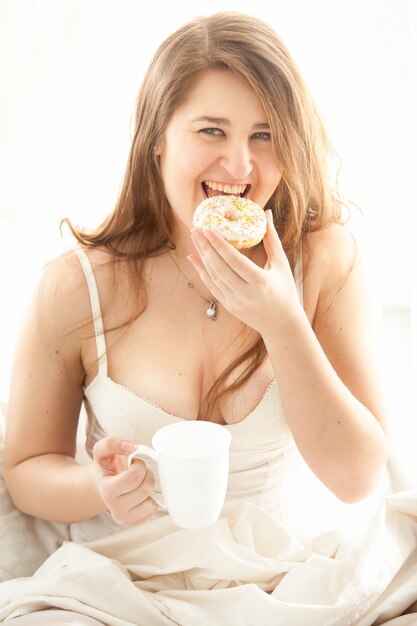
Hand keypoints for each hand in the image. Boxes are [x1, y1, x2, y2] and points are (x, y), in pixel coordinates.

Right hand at [92, 437, 157, 525]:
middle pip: (144, 489)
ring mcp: (125, 518)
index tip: (135, 461)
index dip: (139, 465)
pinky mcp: (135, 522)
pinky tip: (140, 492)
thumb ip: (112, 443)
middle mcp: (115, 508)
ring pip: (151, 502)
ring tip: (139, 481)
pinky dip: (151, 498)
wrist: (101, 485)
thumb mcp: (102, 451)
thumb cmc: (105, 468)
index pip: (133, 478)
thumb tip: (131, 446)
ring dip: (149, 486)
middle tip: (139, 470)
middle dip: (147, 473)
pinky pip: (153, 510)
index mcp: (107, 490)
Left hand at [188, 210, 301, 335]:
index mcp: (260, 282)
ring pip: (213, 276)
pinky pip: (211, 286)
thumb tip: (266, 213)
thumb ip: (272, 239)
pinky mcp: (228, 306)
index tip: (208, 229)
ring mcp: (234, 302)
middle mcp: (245, 294)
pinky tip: (193, 257)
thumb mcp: (281, 264)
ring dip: (201, 256)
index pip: (234, 261)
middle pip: (219, 268)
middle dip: (205, 247)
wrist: (281, 323)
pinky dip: (201, 271)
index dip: (219, 244)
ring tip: (194, 238)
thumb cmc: (285, 290)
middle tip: (196, 229)